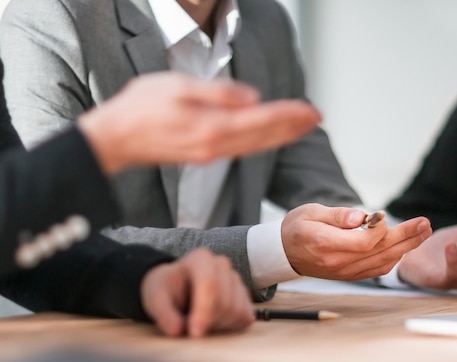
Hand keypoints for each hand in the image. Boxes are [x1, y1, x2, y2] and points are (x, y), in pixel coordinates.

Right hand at [77, 73, 320, 173]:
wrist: (115, 140)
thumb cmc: (140, 108)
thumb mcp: (177, 86)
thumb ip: (218, 93)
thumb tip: (254, 98)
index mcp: (211, 127)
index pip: (261, 119)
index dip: (289, 115)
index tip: (311, 111)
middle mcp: (216, 146)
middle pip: (264, 137)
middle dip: (293, 127)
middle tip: (317, 117)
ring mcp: (210, 154)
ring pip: (256, 145)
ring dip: (282, 136)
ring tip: (302, 126)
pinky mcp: (204, 156)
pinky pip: (242, 149)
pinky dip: (262, 141)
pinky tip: (270, 135)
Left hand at [140, 248, 253, 337]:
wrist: (176, 289)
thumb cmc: (166, 291)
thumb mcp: (155, 300)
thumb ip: (164, 314)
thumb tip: (177, 331)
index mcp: (200, 259)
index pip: (210, 284)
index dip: (204, 311)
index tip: (195, 333)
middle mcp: (221, 264)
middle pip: (225, 301)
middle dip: (209, 322)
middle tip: (190, 329)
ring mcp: (236, 279)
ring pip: (237, 311)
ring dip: (219, 325)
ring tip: (200, 322)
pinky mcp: (244, 295)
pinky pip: (245, 317)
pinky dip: (230, 326)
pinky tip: (213, 322)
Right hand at [281, 204, 431, 279]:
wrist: (284, 252)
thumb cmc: (297, 227)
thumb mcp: (311, 212)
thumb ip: (337, 215)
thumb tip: (360, 217)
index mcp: (326, 244)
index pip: (364, 242)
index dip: (380, 229)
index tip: (384, 214)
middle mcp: (337, 262)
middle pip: (379, 252)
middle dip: (406, 237)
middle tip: (425, 223)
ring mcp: (344, 272)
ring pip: (383, 262)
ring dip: (406, 248)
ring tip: (423, 232)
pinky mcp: (349, 275)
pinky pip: (377, 270)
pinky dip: (394, 258)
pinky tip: (405, 247)